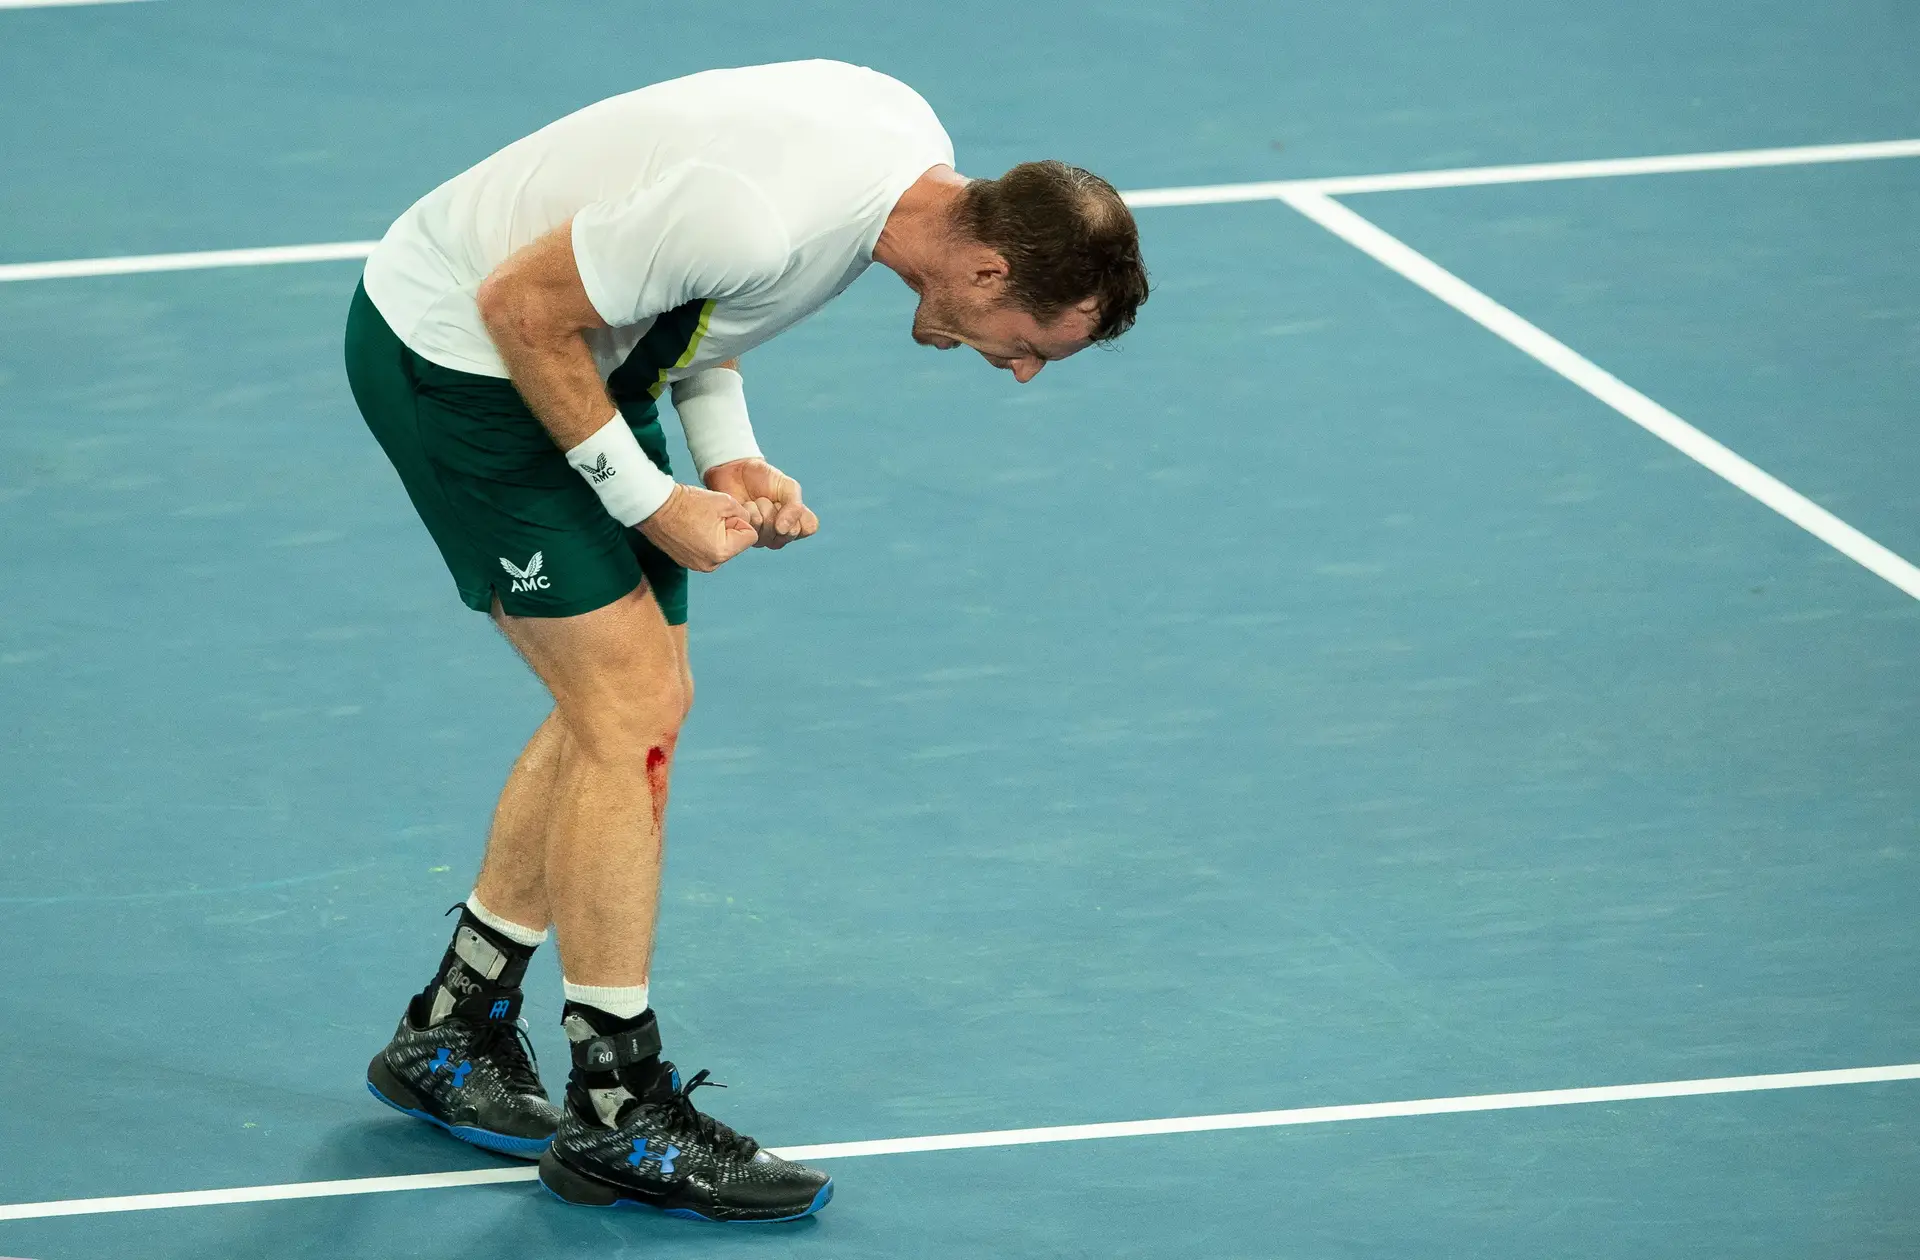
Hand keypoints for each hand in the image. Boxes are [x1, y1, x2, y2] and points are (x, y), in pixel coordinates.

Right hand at [637, 484, 756, 571]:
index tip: (721, 514)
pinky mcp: (687, 562)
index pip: (750, 537)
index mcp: (721, 552)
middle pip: (736, 544)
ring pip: (722, 546)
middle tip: (708, 517)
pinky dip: (704, 539)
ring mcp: (697, 565)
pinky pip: (707, 550)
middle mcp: (710, 564)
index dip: (739, 521)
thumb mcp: (725, 502)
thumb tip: (748, 523)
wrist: (655, 507)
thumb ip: (744, 514)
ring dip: (716, 533)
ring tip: (698, 521)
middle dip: (728, 528)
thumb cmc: (688, 503)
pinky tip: (691, 527)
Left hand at [702, 458, 818, 549]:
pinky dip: (750, 512)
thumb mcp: (787, 486)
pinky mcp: (745, 534)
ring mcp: (762, 537)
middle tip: (770, 499)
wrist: (736, 470)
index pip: (808, 529)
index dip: (797, 514)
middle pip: (788, 533)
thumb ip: (794, 507)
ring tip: (756, 501)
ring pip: (769, 533)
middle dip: (778, 511)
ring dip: (762, 511)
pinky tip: (745, 506)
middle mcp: (780, 534)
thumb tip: (783, 530)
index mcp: (796, 522)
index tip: (786, 500)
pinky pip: (752, 529)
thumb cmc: (764, 478)